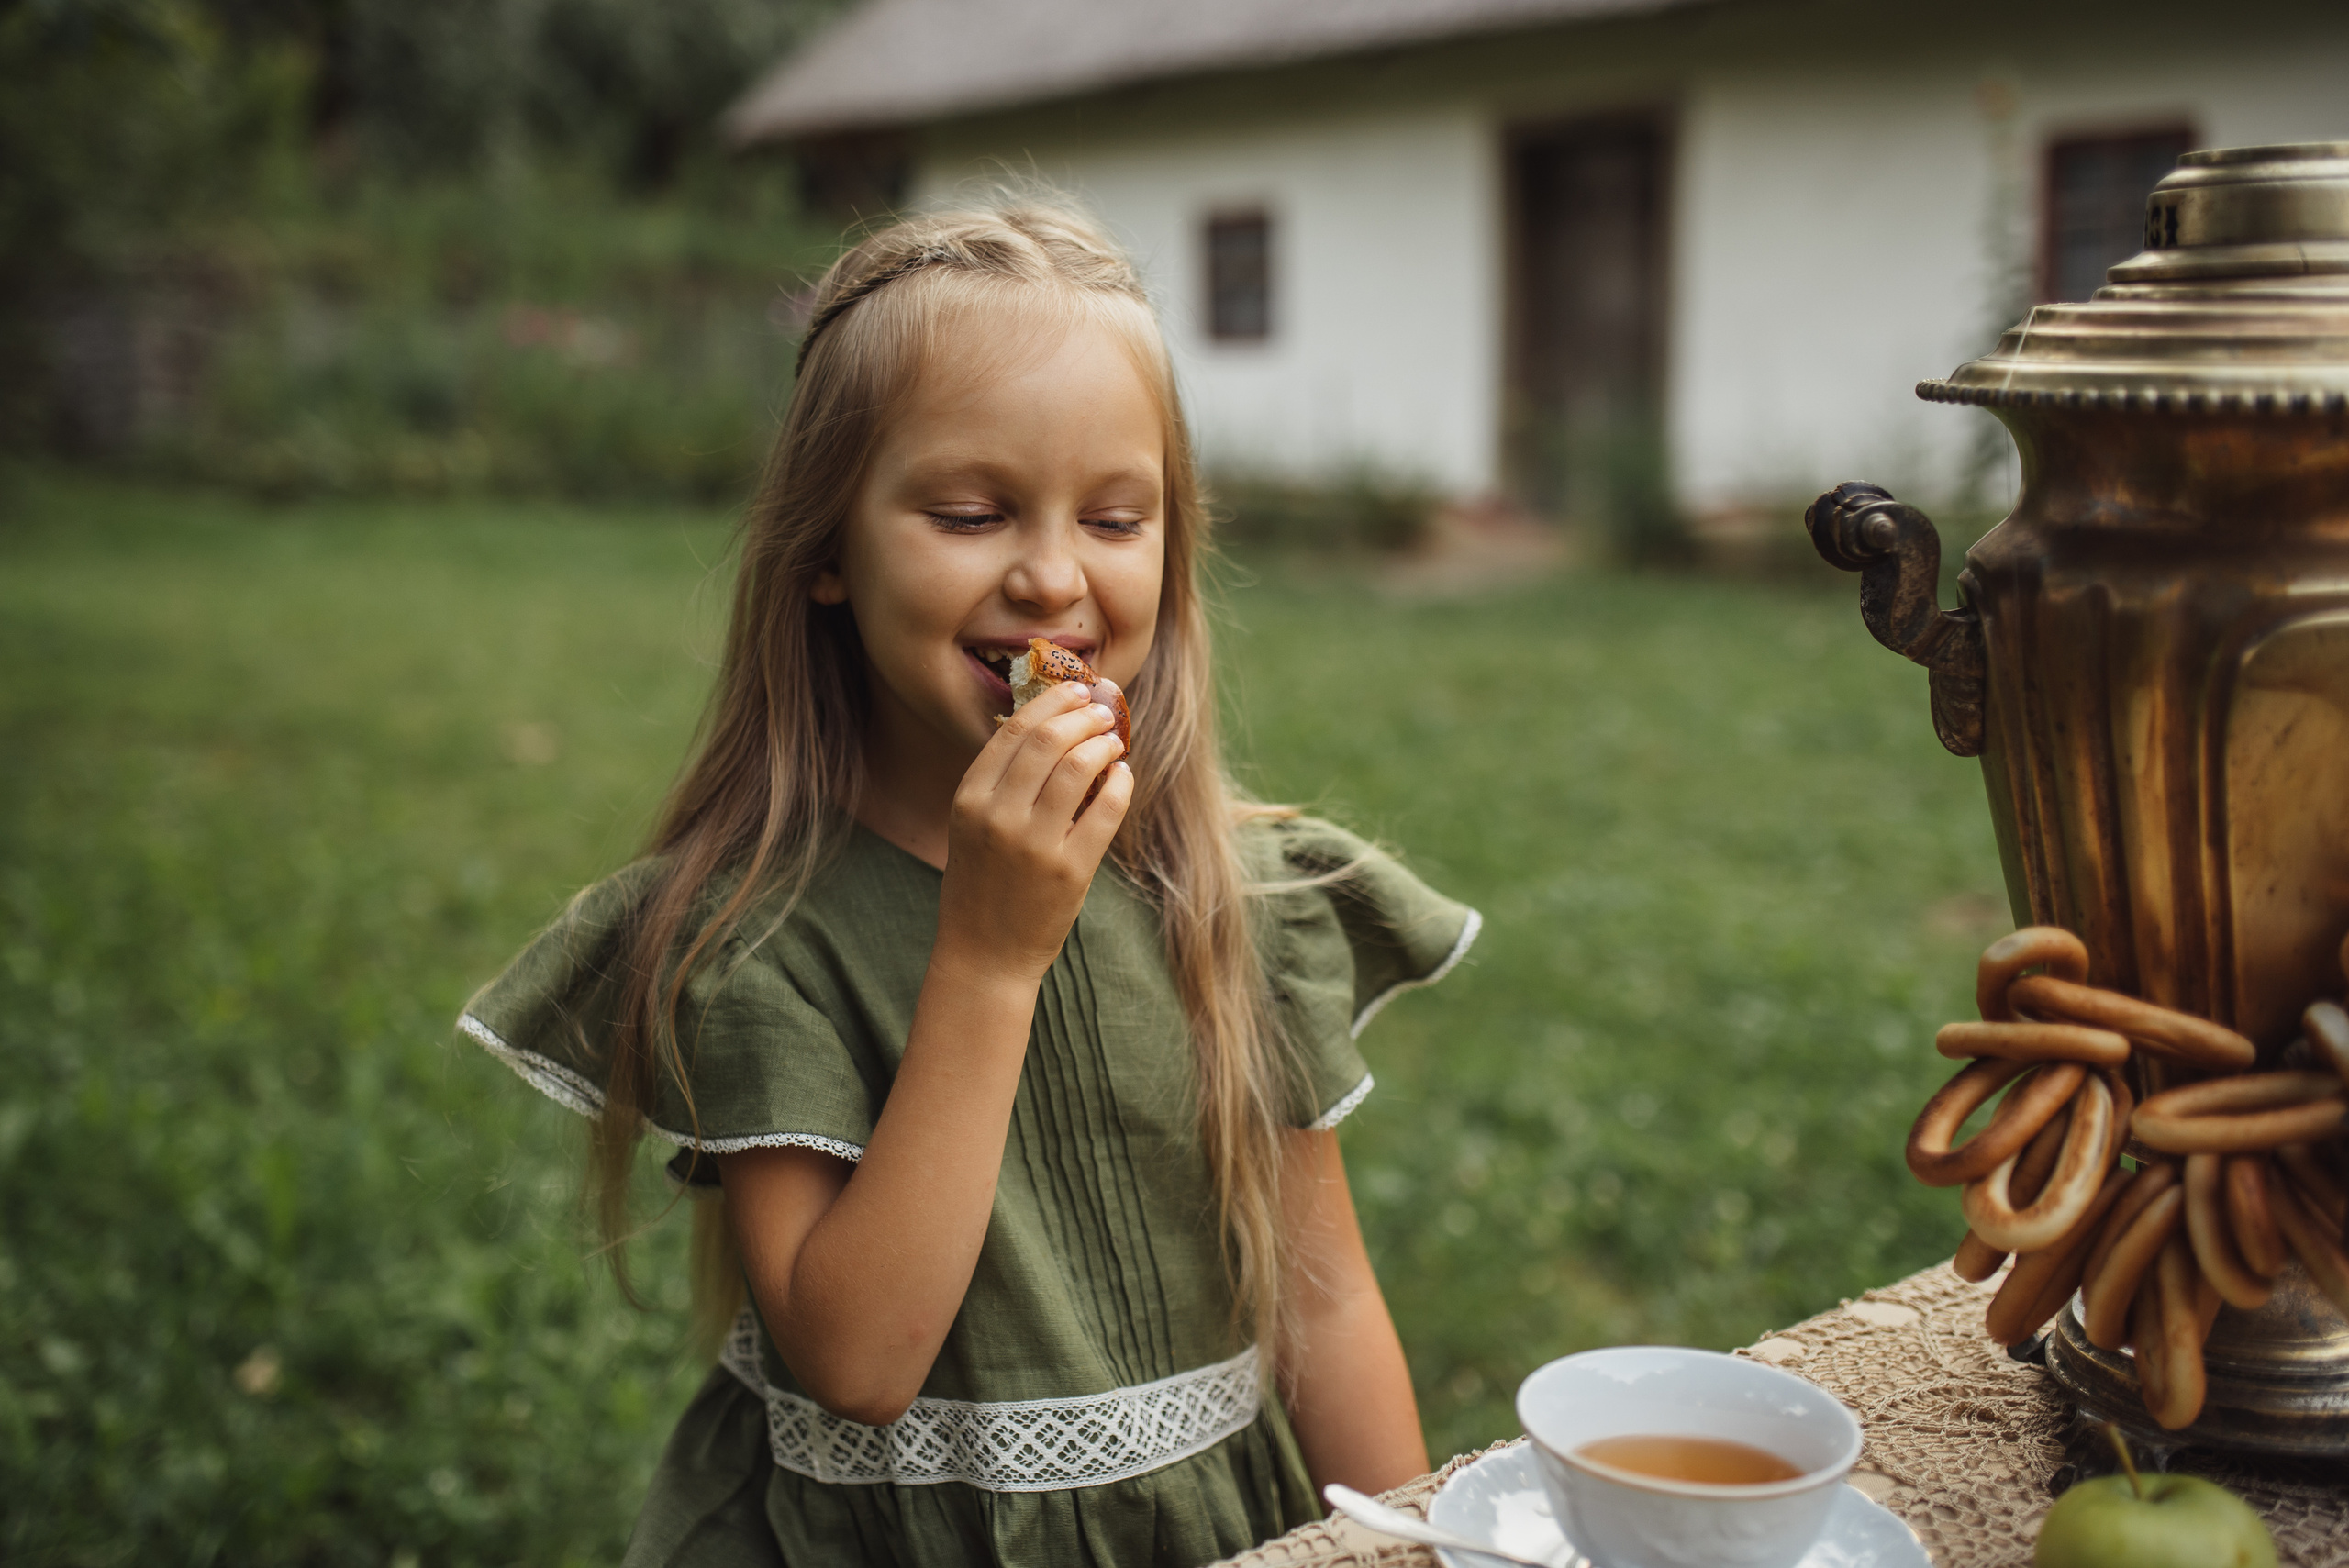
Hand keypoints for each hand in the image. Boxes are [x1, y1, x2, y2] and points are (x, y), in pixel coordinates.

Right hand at [937, 681, 1131, 980]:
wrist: (984, 953)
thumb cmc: (982, 883)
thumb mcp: (973, 826)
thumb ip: (1002, 782)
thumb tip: (1053, 726)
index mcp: (969, 799)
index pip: (1013, 731)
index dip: (1050, 703)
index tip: (1075, 690)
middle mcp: (998, 817)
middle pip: (1047, 741)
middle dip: (1081, 715)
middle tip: (1101, 710)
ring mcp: (1034, 844)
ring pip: (1077, 768)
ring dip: (1103, 744)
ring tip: (1113, 739)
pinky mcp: (1070, 870)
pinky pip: (1106, 809)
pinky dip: (1120, 782)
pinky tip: (1122, 775)